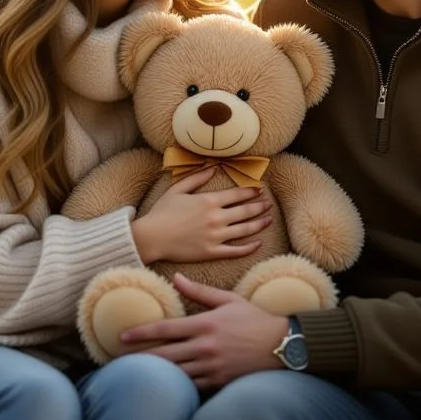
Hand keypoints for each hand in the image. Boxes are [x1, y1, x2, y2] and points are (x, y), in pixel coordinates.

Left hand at [121, 273, 288, 390]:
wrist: (282, 346)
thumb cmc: (254, 320)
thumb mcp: (228, 300)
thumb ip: (199, 292)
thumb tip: (175, 277)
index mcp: (205, 325)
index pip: (165, 330)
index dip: (141, 333)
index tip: (123, 336)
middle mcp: (205, 347)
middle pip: (163, 355)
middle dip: (139, 358)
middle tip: (119, 360)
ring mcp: (211, 367)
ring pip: (174, 374)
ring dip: (154, 374)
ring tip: (135, 373)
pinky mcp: (218, 381)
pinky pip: (191, 386)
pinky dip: (176, 385)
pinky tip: (163, 385)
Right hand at [131, 171, 271, 263]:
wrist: (151, 237)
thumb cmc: (161, 212)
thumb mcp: (177, 189)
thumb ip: (197, 178)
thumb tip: (213, 167)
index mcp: (209, 201)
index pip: (237, 194)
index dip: (251, 191)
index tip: (259, 190)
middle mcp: (216, 218)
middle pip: (245, 211)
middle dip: (259, 206)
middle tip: (268, 204)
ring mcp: (215, 236)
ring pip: (245, 230)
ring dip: (260, 224)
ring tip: (269, 219)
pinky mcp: (212, 252)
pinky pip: (236, 251)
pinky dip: (249, 247)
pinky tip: (258, 243)